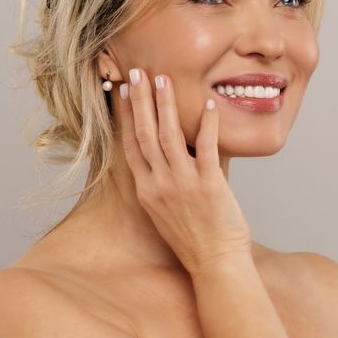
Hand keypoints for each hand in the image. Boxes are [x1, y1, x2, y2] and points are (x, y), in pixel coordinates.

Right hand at [117, 67, 252, 276]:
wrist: (216, 264)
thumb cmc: (195, 239)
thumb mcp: (168, 210)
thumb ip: (168, 180)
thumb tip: (178, 151)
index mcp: (147, 191)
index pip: (131, 147)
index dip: (125, 117)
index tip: (122, 93)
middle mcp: (160, 185)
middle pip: (145, 135)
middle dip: (140, 101)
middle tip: (137, 73)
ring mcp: (183, 185)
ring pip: (170, 137)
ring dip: (166, 106)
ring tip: (164, 80)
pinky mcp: (209, 186)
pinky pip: (207, 149)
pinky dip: (207, 125)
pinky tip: (208, 105)